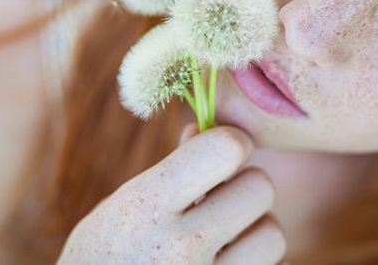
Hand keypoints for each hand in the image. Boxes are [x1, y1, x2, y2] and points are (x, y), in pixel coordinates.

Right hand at [56, 124, 287, 263]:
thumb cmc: (104, 257)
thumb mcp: (123, 206)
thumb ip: (172, 168)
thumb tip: (208, 127)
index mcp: (148, 207)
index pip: (226, 149)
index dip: (233, 142)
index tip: (225, 151)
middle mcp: (180, 247)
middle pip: (260, 188)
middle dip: (244, 189)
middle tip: (220, 202)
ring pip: (273, 235)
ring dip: (254, 233)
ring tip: (223, 241)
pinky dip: (253, 264)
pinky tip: (224, 263)